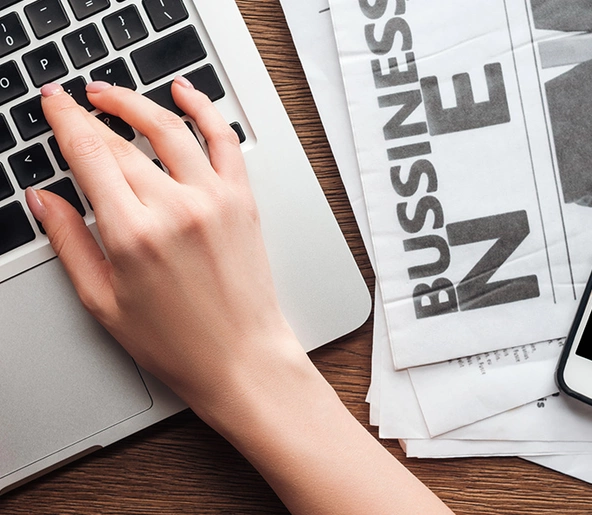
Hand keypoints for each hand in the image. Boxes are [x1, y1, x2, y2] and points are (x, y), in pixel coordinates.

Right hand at [26, 79, 304, 426]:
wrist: (241, 357)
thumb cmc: (177, 342)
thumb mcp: (104, 302)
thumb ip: (70, 242)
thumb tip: (43, 200)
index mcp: (134, 234)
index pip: (90, 155)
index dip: (64, 120)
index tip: (53, 102)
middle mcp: (175, 208)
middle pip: (123, 141)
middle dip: (92, 114)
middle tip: (74, 103)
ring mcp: (214, 199)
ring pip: (169, 128)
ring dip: (135, 102)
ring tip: (112, 93)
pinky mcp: (242, 201)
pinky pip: (223, 139)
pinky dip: (203, 108)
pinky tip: (183, 92)